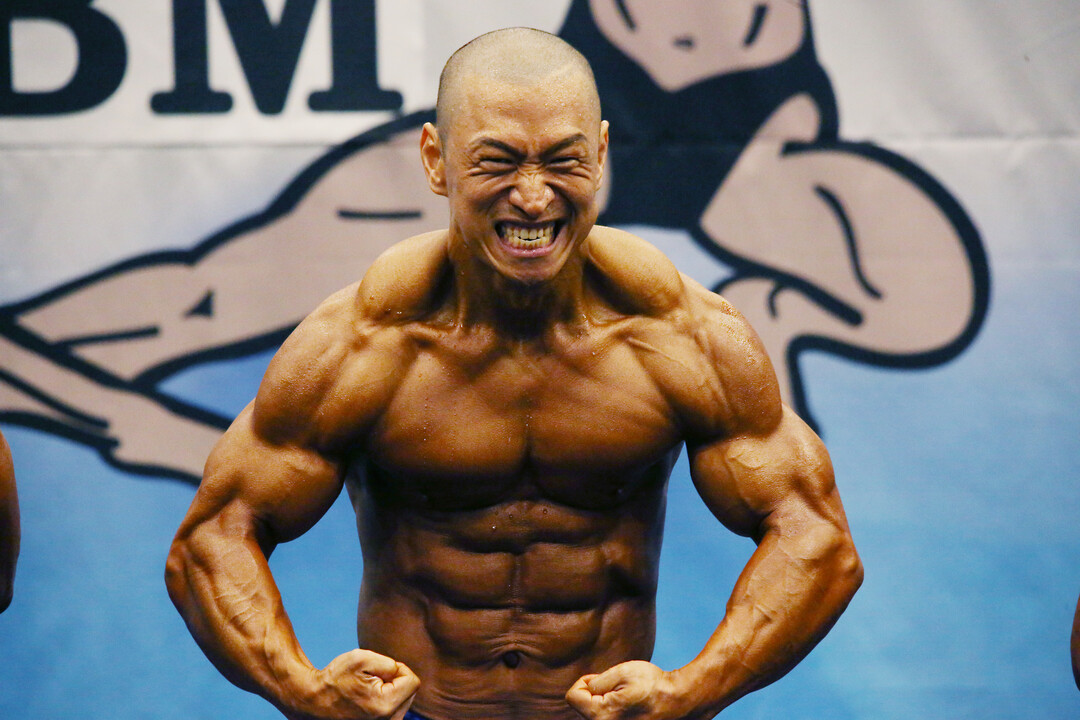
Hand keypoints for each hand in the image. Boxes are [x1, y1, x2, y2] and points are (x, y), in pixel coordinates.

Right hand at [287, 649, 419, 719]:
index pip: (413, 681)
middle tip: (370, 681)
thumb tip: (402, 674)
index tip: (379, 670)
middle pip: (410, 692)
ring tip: (366, 691)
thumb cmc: (335, 679)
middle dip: (394, 681)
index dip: (398, 669)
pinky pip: (394, 710)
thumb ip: (390, 664)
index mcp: (385, 705)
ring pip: (403, 701)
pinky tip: (367, 700)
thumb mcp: (362, 659)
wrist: (313, 701)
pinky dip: (385, 701)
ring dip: (390, 691)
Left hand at [565, 660, 687, 719]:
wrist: (679, 701)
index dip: (585, 682)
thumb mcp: (623, 673)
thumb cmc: (653, 685)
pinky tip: (628, 705)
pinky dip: (613, 709)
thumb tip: (586, 689)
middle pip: (583, 706)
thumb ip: (597, 682)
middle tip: (618, 688)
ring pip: (595, 713)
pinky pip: (607, 717)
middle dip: (595, 693)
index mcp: (602, 714)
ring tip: (625, 696)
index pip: (572, 696)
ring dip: (604, 701)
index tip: (603, 679)